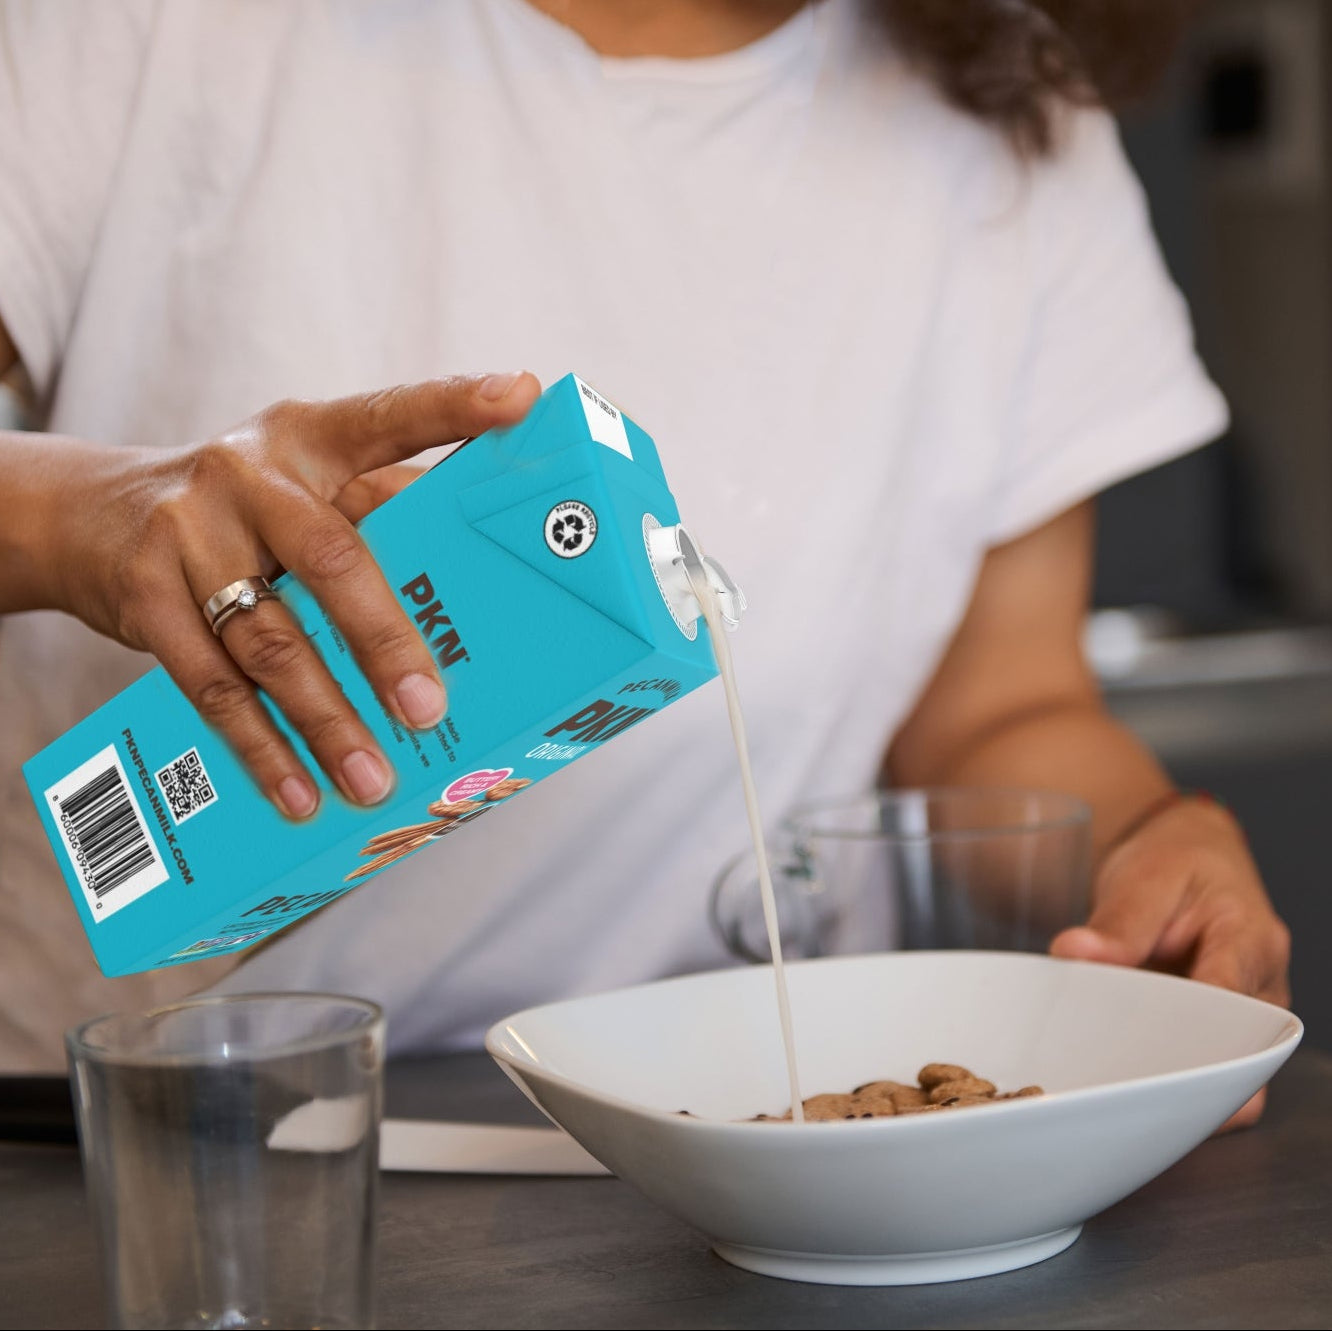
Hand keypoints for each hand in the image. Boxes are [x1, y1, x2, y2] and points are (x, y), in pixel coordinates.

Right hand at [45, 373, 540, 817]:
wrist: (93, 515)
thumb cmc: (246, 508)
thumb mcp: (303, 483)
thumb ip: (380, 508)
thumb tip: (489, 576)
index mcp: (311, 437)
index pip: (390, 415)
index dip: (455, 404)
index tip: (520, 396)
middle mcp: (251, 474)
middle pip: (333, 560)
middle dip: (385, 642)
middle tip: (429, 707)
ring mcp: (191, 532)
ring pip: (271, 641)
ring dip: (325, 720)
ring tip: (371, 779)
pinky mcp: (147, 596)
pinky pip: (213, 685)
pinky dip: (259, 746)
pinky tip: (298, 791)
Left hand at [1051, 794, 1290, 1129]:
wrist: (1189, 853)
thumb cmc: (1177, 860)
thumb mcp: (1146, 875)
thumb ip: (1117, 921)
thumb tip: (1076, 953)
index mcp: (1250, 939)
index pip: (1227, 999)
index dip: (1190, 1034)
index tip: (1147, 1055)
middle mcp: (1262, 983)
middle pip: (1237, 1049)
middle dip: (1186, 1071)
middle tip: (1123, 1078)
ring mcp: (1248, 1010)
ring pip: (1225, 1064)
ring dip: (1177, 1073)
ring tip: (1119, 1078)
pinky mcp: (1225, 1025)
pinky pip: (1206, 1057)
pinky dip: (1169, 1064)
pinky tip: (1126, 1068)